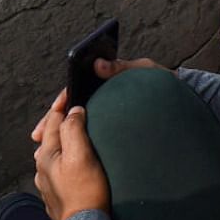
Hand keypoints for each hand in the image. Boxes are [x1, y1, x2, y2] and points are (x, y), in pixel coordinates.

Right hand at [31, 58, 166, 142]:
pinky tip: (65, 155)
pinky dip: (73, 144)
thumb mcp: (143, 71)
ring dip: (58, 134)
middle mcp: (102, 99)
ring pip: (74, 125)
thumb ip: (121, 68)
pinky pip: (87, 136)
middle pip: (70, 110)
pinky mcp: (111, 129)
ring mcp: (105, 115)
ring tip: (44, 148)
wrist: (182, 104)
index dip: (62, 100)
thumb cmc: (162, 85)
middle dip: (52, 121)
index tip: (53, 110)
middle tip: (38, 135)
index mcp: (105, 83)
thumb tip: (98, 64)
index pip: (76, 89)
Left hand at [32, 91, 110, 219]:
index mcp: (47, 154)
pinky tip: (72, 158)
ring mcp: (48, 180)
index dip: (63, 102)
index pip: (53, 118)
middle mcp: (42, 166)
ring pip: (52, 151)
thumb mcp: (81, 156)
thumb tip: (73, 111)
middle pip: (49, 134)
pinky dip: (64, 156)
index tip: (72, 91)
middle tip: (69, 107)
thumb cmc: (85, 194)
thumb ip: (74, 130)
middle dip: (59, 119)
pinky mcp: (56, 191)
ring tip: (71, 130)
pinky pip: (57, 166)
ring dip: (61, 138)